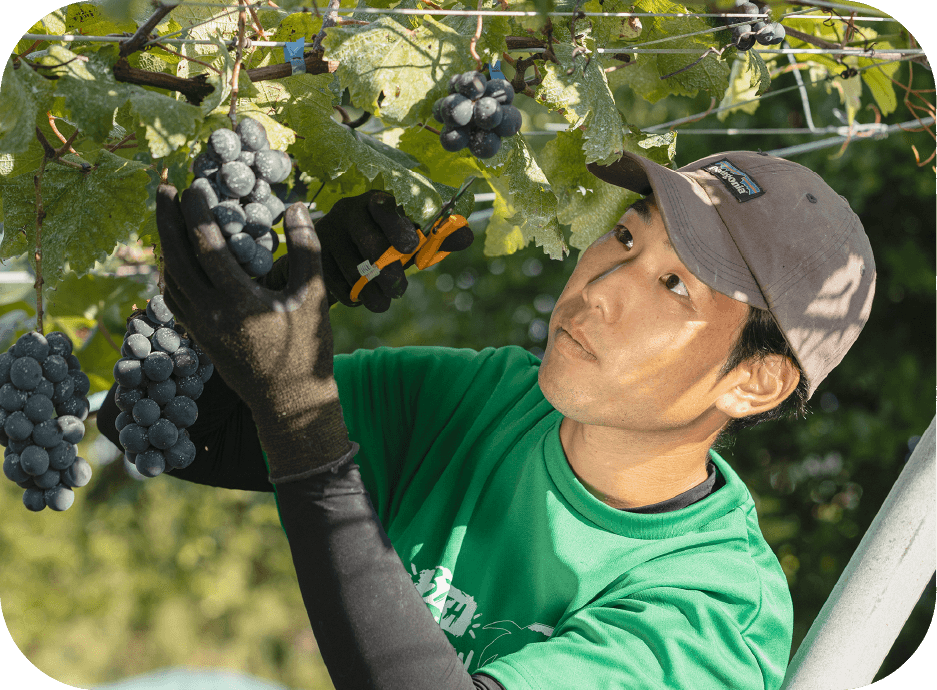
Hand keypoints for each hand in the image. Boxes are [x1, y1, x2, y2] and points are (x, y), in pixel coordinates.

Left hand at [156, 183, 353, 480]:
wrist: (289, 402)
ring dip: (165, 243)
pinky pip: (173, 299)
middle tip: (162, 187)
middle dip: (166, 219)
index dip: (197, 211)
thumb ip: (306, 250)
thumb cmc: (306, 349)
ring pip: (169, 278)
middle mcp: (210, 313)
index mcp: (238, 301)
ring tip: (167, 216)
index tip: (195, 184)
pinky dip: (169, 273)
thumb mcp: (313, 297)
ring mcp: (200, 327)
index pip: (206, 245)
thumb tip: (296, 207)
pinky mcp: (199, 337)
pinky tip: (173, 260)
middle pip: (175, 257)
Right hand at [260, 190, 473, 311]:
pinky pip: (333, 282)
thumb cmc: (386, 240)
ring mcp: (327, 233)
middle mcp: (348, 211)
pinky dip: (351, 296)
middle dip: (387, 270)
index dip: (397, 227)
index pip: (385, 206)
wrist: (342, 249)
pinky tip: (362, 299)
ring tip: (384, 301)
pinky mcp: (314, 257)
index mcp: (377, 200)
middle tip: (399, 288)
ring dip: (371, 290)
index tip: (410, 248)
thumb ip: (439, 236)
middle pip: (368, 242)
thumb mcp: (411, 236)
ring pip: (350, 267)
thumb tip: (466, 235)